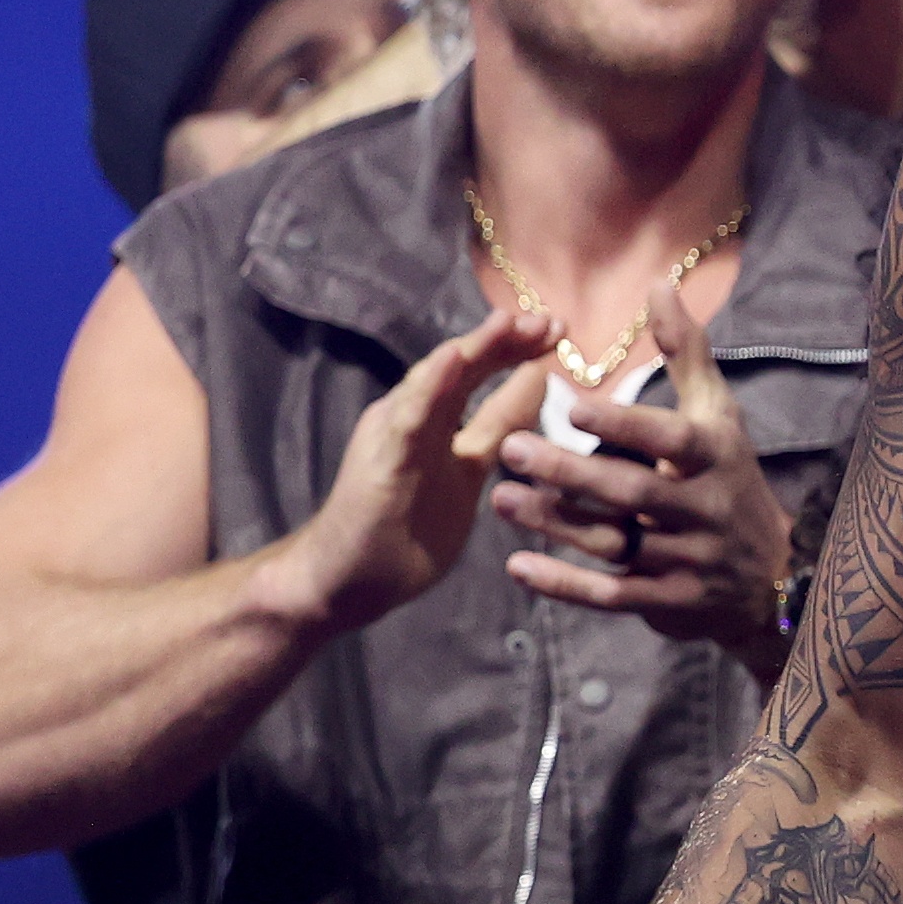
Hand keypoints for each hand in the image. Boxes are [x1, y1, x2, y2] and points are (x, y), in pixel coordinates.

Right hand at [279, 311, 556, 633]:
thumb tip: (536, 387)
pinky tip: (451, 361)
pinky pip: (406, 422)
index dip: (516, 349)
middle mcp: (411, 418)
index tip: (558, 330)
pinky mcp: (380, 465)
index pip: (478, 373)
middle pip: (461, 366)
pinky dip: (428, 388)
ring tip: (507, 321)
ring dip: (471, 349)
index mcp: (434, 421)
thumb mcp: (467, 472)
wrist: (343, 583)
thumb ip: (495, 430)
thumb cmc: (402, 529)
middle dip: (505, 341)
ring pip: (432, 382)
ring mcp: (392, 438)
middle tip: (549, 320)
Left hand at [494, 291, 798, 679]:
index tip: (568, 406)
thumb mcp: (718, 413)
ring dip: (556, 523)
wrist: (771, 574)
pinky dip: (564, 584)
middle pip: (631, 490)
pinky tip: (518, 566)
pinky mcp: (667, 601)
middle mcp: (704, 506)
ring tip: (501, 500)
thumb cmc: (731, 476)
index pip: (666, 436)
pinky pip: (611, 594)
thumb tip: (658, 283)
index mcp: (714, 455)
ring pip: (615, 541)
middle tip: (510, 449)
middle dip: (569, 471)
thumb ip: (685, 352)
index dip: (621, 424)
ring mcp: (688, 558)